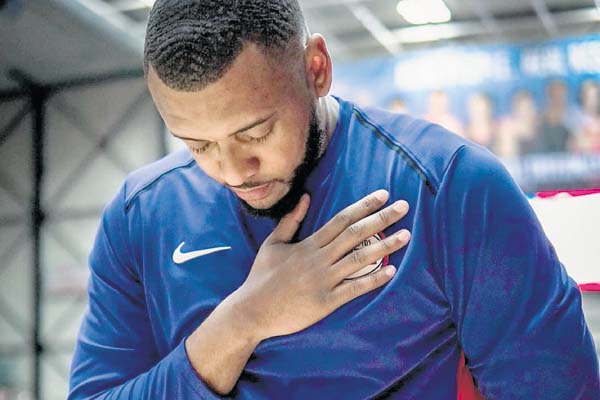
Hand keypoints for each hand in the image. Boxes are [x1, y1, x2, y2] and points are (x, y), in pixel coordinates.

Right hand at [232, 190, 410, 340]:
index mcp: (308, 244)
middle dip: (382, 218)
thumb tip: (306, 198)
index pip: (341, 219)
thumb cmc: (262, 277)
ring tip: (406, 236)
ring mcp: (324, 280)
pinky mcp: (326, 301)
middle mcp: (319, 259)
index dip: (364, 206)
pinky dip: (373, 279)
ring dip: (385, 246)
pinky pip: (354, 289)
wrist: (252, 310)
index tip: (383, 195)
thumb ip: (291, 220)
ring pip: (360, 259)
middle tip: (404, 207)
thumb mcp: (273, 243)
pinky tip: (391, 270)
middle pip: (356, 234)